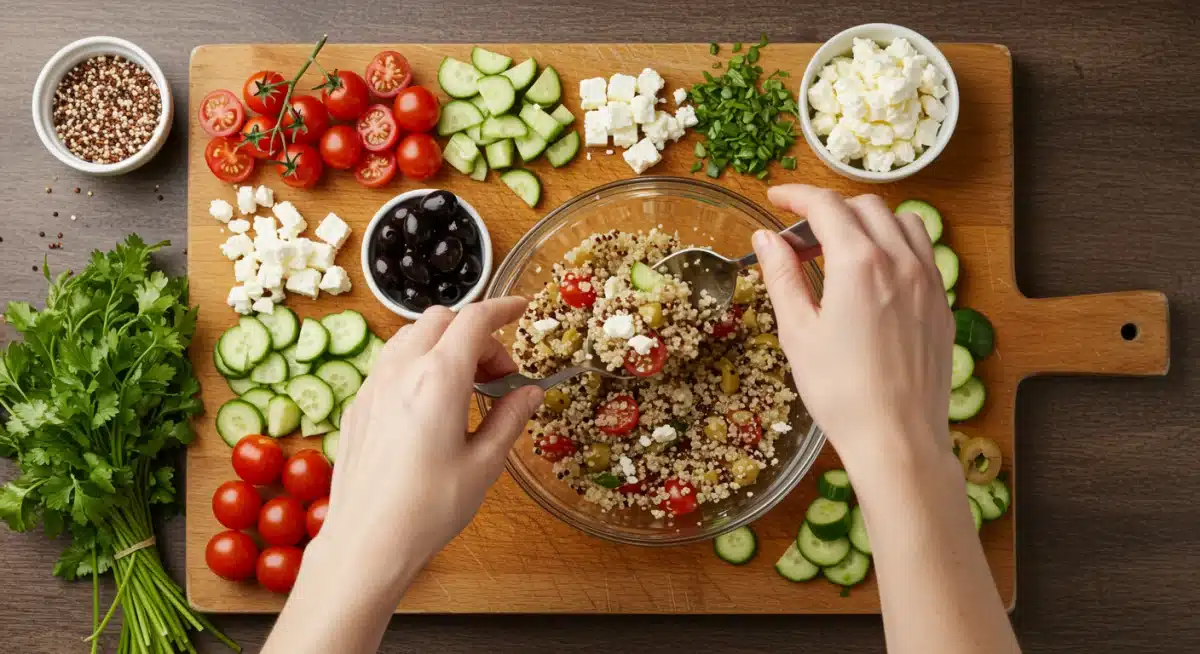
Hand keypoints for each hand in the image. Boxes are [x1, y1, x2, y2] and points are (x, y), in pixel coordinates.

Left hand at [307, 298, 542, 597]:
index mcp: (439, 378)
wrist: (366, 542)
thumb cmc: (427, 509)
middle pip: (441, 320)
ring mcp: (374, 385)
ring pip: (411, 336)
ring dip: (444, 345)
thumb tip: (530, 393)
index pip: (475, 320)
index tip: (521, 308)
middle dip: (475, 333)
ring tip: (467, 386)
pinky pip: (391, 362)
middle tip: (499, 374)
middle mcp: (401, 370)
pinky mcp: (358, 405)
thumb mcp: (484, 464)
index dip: (502, 308)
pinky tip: (432, 404)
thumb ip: (509, 419)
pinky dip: (418, 363)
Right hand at [752, 185, 954, 468]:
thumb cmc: (840, 391)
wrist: (897, 437)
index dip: (796, 196)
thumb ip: (782, 277)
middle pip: (864, 207)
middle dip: (828, 210)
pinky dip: (894, 244)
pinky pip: (921, 251)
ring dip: (866, 222)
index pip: (826, 206)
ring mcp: (927, 280)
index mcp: (859, 263)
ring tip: (839, 251)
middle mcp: (899, 261)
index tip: (775, 200)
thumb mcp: (798, 332)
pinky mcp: (941, 302)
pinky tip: (873, 275)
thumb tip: (766, 239)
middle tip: (799, 239)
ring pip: (900, 221)